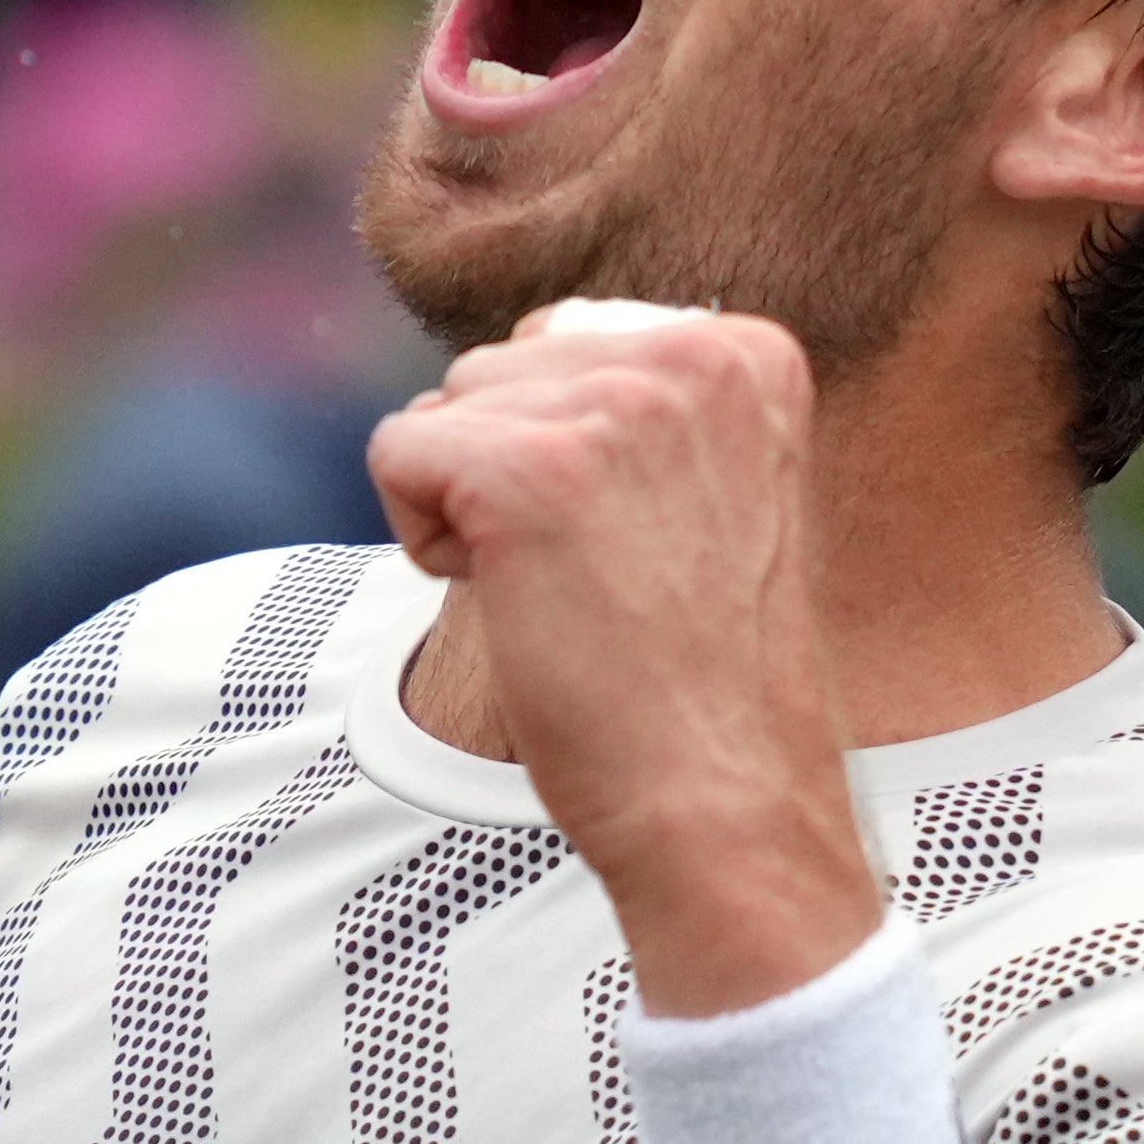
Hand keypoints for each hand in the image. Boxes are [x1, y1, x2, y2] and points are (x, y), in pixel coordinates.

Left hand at [366, 302, 879, 1011]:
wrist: (725, 801)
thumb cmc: (698, 674)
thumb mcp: (705, 493)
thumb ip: (634, 407)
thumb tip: (514, 354)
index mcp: (748, 351)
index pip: (567, 342)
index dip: (567, 455)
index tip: (640, 547)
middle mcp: (693, 355)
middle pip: (498, 370)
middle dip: (510, 475)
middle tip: (600, 583)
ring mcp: (614, 406)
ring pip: (443, 410)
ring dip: (468, 509)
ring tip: (566, 595)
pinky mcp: (526, 470)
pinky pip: (395, 451)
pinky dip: (422, 540)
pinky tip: (507, 602)